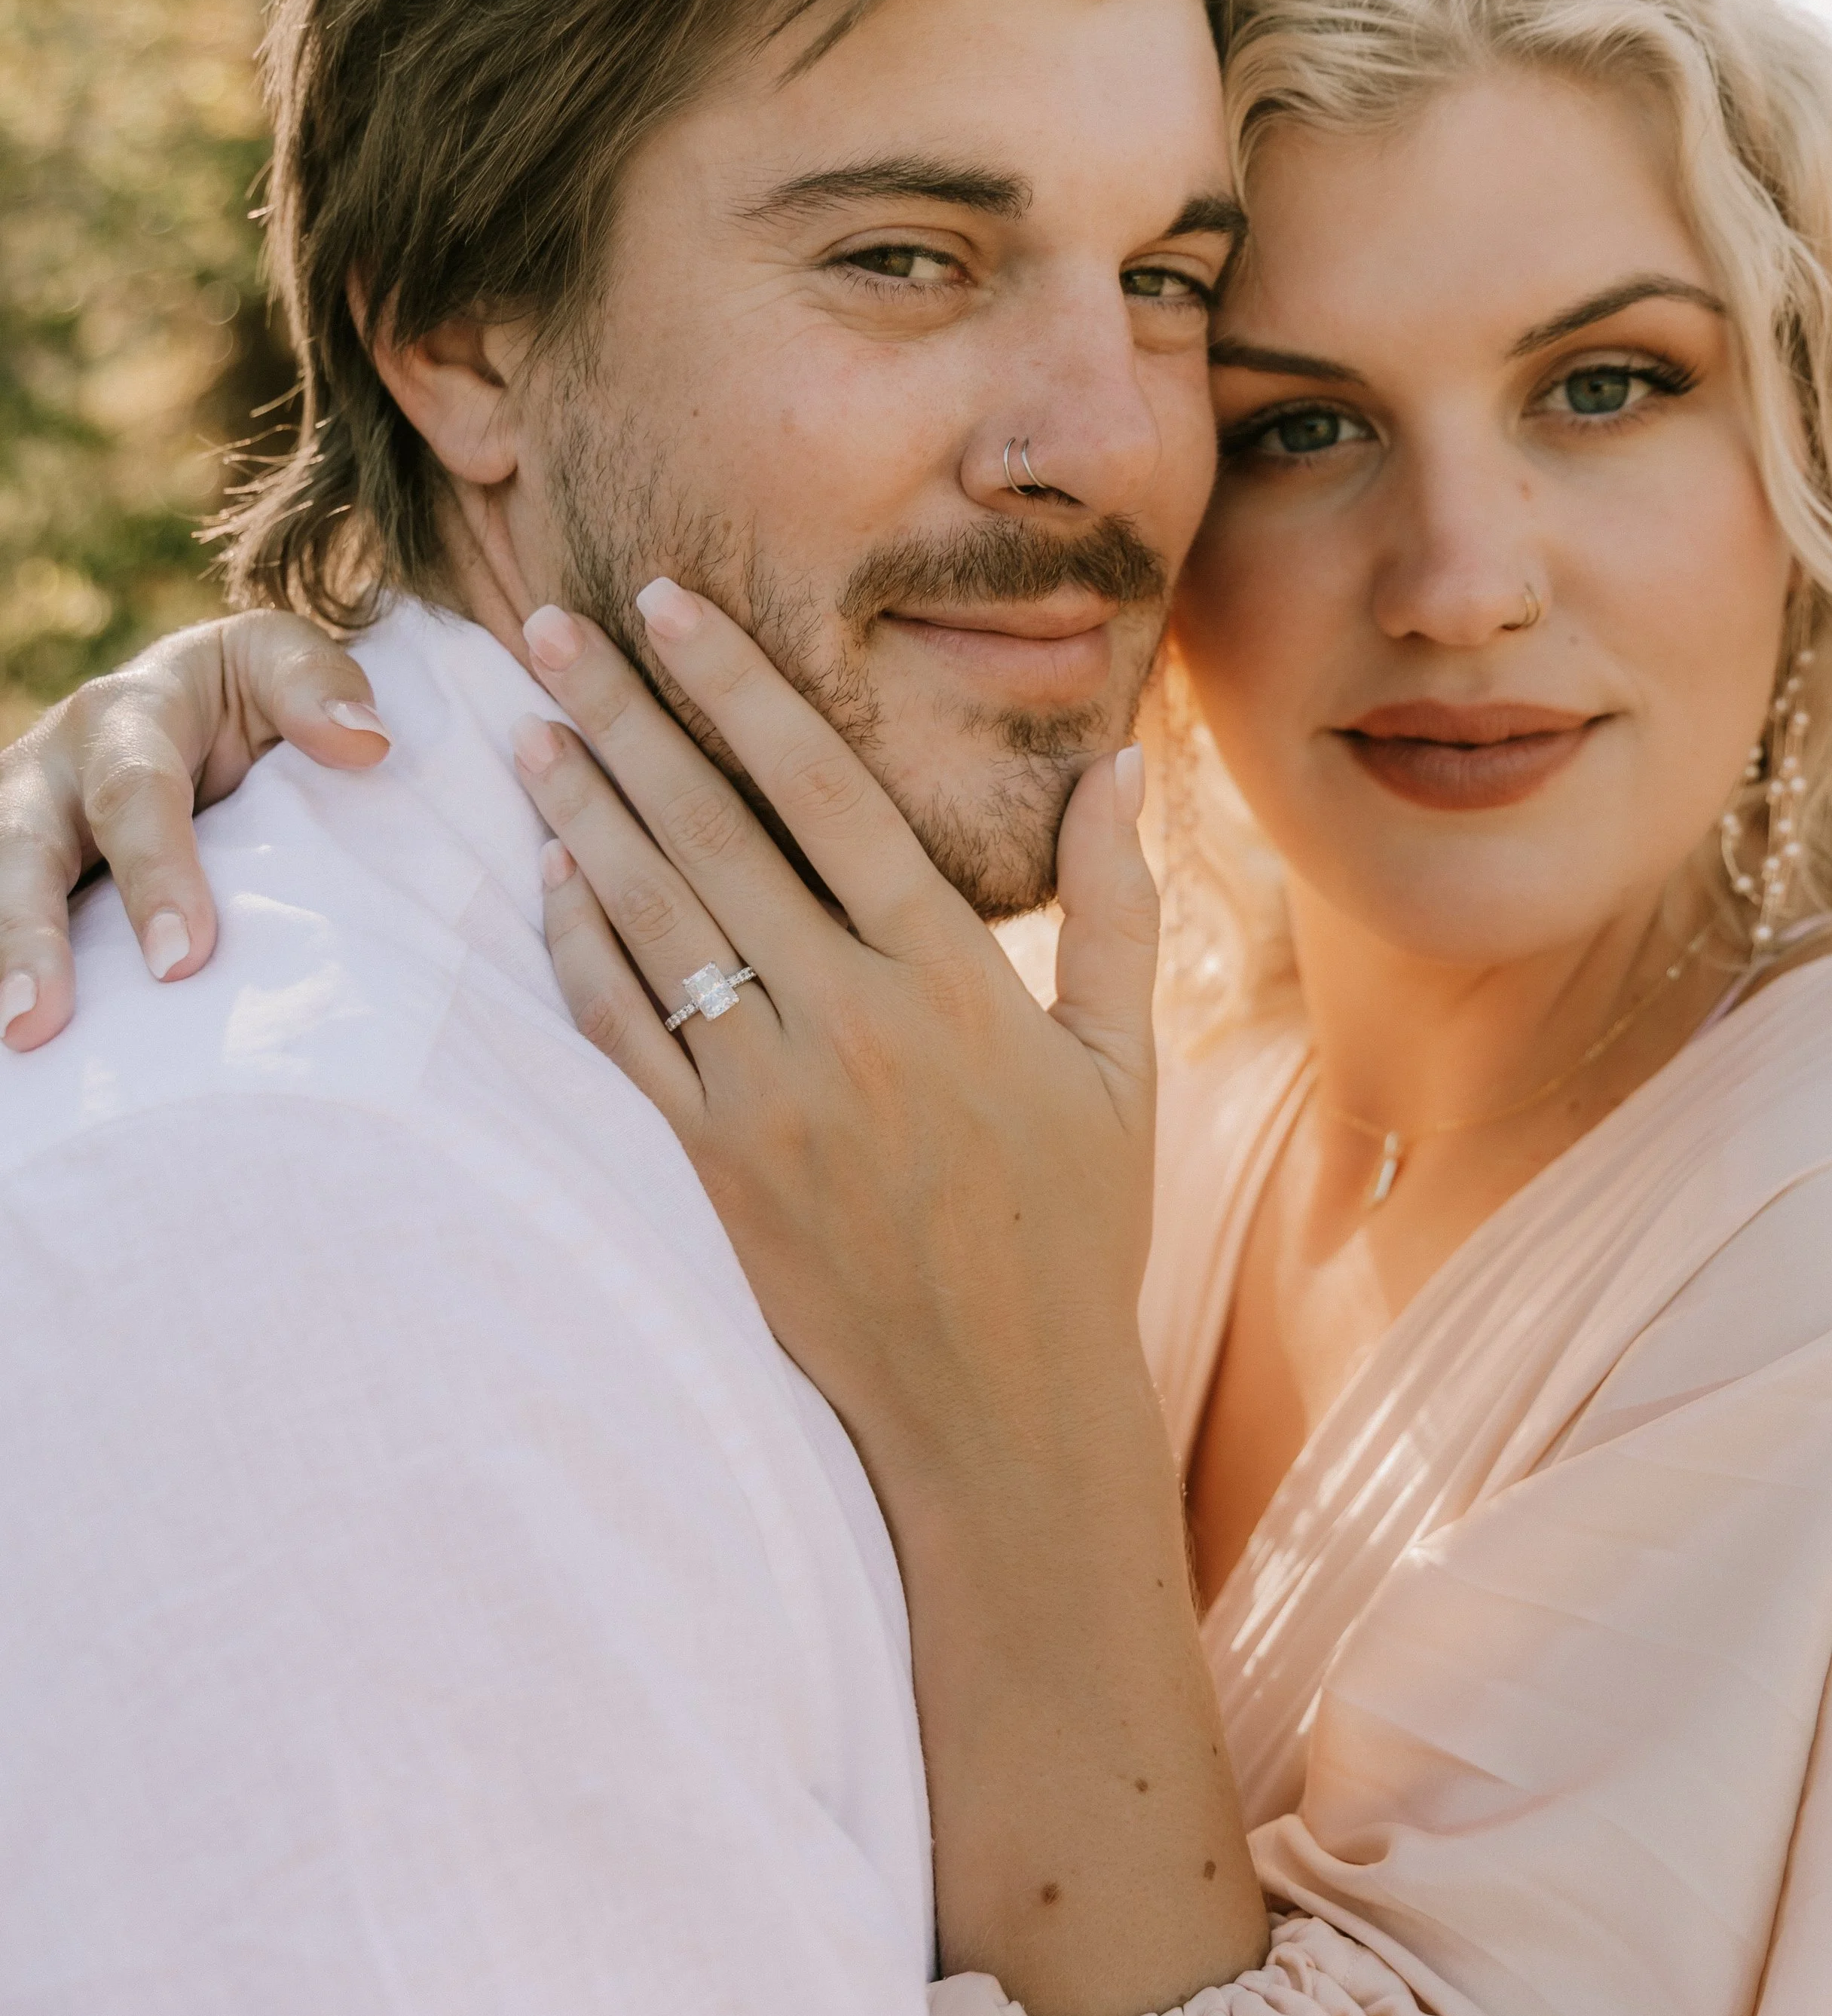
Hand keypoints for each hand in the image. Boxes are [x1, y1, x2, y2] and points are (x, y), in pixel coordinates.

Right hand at [0, 613, 386, 1050]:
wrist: (187, 705)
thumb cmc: (248, 696)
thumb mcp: (279, 661)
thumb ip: (314, 687)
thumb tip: (366, 740)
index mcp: (126, 715)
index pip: (134, 795)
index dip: (154, 873)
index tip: (182, 959)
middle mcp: (52, 771)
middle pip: (22, 851)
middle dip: (28, 936)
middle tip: (38, 1022)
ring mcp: (19, 826)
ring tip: (15, 1045)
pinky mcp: (16, 877)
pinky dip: (0, 971)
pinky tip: (20, 1057)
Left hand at [513, 586, 1266, 2015]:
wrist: (1001, 1410)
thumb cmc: (1075, 1230)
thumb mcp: (1122, 1064)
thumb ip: (1116, 906)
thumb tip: (1114, 764)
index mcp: (951, 978)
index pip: (823, 793)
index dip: (738, 688)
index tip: (668, 605)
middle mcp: (849, 1022)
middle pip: (711, 834)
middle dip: (623, 718)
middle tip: (546, 629)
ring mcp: (768, 1099)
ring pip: (651, 923)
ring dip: (581, 816)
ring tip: (524, 732)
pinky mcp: (712, 1171)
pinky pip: (623, 1037)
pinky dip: (578, 953)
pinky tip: (546, 884)